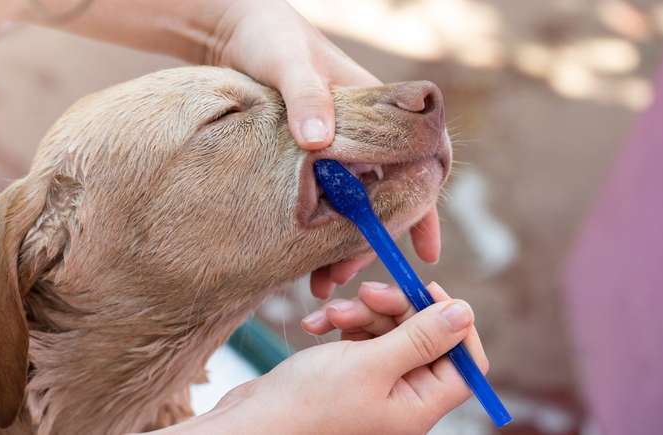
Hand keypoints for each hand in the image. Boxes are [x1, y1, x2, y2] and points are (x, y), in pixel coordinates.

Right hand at [155, 282, 486, 434]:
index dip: (452, 322)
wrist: (252, 423)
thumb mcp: (370, 364)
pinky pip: (361, 338)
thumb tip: (465, 313)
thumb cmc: (307, 404)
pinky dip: (342, 325)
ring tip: (332, 316)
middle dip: (394, 309)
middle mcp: (402, 397)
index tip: (426, 290)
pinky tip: (316, 325)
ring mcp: (375, 385)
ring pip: (389, 331)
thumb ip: (421, 338)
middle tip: (367, 293)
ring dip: (362, 315)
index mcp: (419, 405)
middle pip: (423, 337)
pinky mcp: (350, 373)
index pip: (465, 361)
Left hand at [204, 0, 440, 297]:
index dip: (429, 202)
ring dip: (344, 244)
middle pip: (387, 194)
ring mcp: (337, 147)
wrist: (234, 30)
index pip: (425, 155)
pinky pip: (323, 201)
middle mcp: (363, 132)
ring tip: (323, 283)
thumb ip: (304, 95)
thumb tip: (317, 139)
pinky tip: (301, 262)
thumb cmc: (270, 37)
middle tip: (347, 274)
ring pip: (356, 204)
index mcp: (376, 107)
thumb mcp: (288, 62)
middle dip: (375, 239)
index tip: (426, 248)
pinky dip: (317, 233)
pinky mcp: (307, 159)